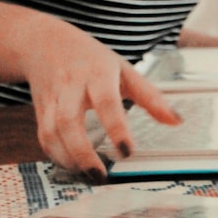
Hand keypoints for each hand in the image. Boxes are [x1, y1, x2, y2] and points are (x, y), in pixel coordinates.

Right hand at [23, 34, 180, 178]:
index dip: (116, 128)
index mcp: (97, 73)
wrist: (44, 42)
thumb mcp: (124, 70)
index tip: (127, 152)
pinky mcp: (40, 110)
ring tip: (89, 174)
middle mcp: (70, 85)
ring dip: (68, 157)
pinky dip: (56, 155)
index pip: (106, 102)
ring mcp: (52, 98)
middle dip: (83, 152)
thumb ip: (150, 97)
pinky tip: (73, 165)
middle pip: (70, 121)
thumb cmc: (91, 59)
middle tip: (101, 175)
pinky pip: (43, 136)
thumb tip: (176, 121)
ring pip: (51, 131)